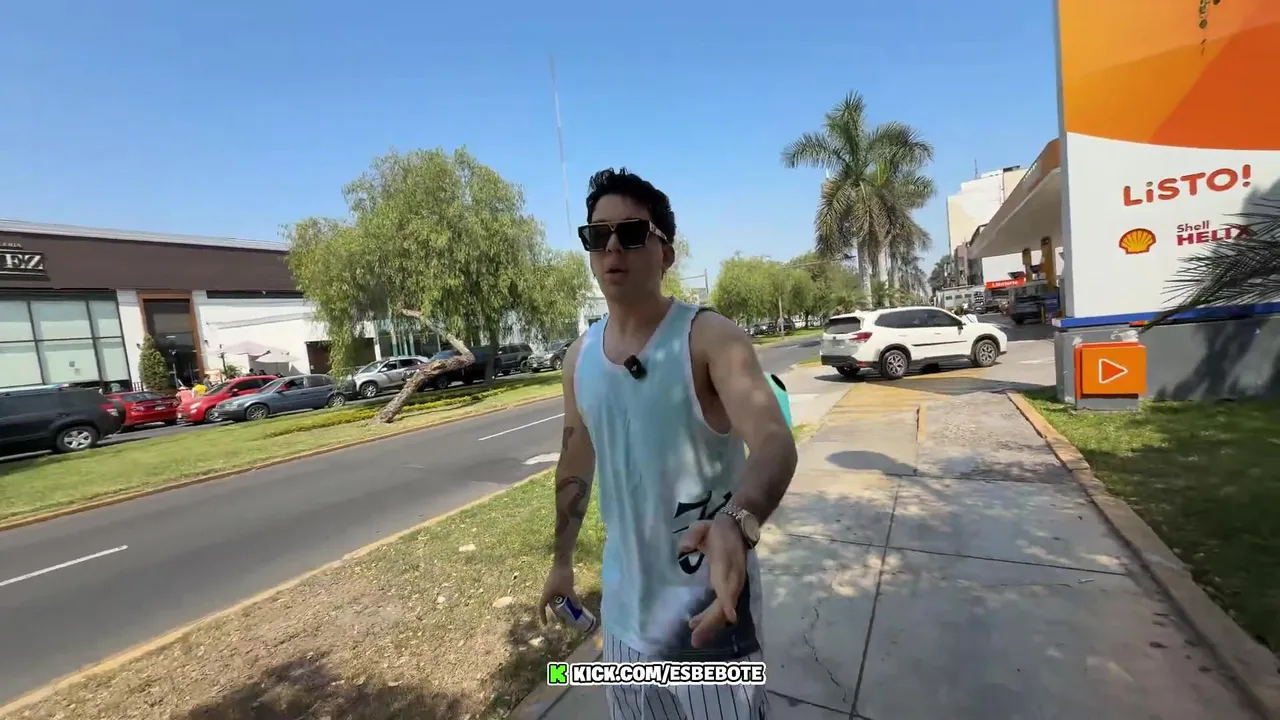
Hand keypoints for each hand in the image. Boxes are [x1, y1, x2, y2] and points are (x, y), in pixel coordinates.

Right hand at [539, 562, 577, 625]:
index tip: (546, 624)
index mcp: (546, 594)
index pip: (541, 608)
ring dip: (561, 606)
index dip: (543, 616)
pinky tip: (570, 600)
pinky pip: (558, 594)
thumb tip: (579, 609)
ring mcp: (551, 586)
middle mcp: (547, 591)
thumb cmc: (563, 576)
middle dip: (557, 613)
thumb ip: (574, 600)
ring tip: (569, 610)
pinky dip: (563, 598)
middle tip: (564, 620)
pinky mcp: (555, 582)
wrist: (562, 561)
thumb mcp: (569, 590)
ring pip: (555, 599)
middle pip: (550, 605)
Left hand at [677, 513, 747, 647]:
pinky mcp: (730, 588)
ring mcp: (733, 585)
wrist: (737, 529)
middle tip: (695, 639)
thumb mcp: (704, 527)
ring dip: (710, 624)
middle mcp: (732, 579)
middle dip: (712, 622)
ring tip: (694, 636)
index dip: (729, 601)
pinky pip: (722, 607)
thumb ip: (694, 535)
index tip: (730, 617)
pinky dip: (711, 617)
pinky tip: (696, 623)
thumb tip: (683, 548)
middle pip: (724, 605)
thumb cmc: (717, 530)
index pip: (729, 584)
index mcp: (726, 564)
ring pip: (723, 609)